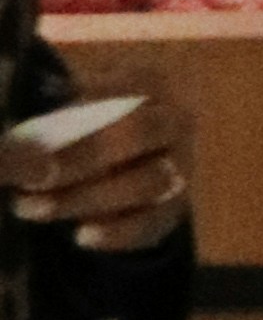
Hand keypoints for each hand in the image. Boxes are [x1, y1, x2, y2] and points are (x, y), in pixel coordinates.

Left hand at [0, 88, 191, 259]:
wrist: (140, 164)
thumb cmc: (95, 127)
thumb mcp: (82, 108)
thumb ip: (59, 114)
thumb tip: (24, 130)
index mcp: (151, 83)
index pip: (126, 88)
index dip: (83, 108)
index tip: (39, 130)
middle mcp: (175, 120)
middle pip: (139, 133)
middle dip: (84, 156)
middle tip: (36, 176)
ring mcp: (182, 166)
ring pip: (146, 182)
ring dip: (86, 198)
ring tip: (33, 209)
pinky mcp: (173, 210)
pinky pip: (151, 223)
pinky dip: (116, 233)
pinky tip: (80, 236)